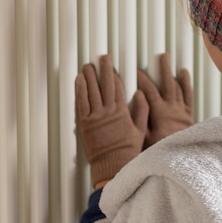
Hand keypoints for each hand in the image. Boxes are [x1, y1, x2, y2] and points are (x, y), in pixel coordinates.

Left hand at [75, 55, 148, 187]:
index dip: (114, 74)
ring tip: (88, 66)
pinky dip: (80, 90)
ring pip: (91, 91)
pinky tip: (79, 80)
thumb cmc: (127, 149)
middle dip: (103, 69)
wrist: (112, 165)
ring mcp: (95, 117)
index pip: (117, 88)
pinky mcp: (84, 124)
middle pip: (105, 85)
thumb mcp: (140, 130)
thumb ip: (141, 110)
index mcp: (122, 112)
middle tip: (102, 57)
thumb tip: (139, 93)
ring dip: (89, 76)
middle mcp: (108, 112)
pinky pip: (81, 103)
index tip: (112, 65)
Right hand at [138, 53, 193, 148]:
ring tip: (167, 59)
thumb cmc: (159, 149)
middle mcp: (171, 107)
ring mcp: (181, 109)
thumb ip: (140, 116)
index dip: (143, 79)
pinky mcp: (189, 113)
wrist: (181, 158)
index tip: (136, 69)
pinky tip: (184, 72)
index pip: (149, 90)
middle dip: (162, 68)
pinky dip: (186, 82)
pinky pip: (188, 94)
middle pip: (166, 83)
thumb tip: (137, 97)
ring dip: (172, 72)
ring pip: (176, 86)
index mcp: (158, 112)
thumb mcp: (144, 136)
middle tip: (159, 55)